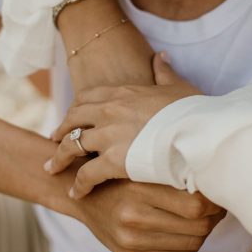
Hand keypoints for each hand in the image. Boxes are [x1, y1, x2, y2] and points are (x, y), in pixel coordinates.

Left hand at [47, 53, 200, 197]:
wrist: (200, 131)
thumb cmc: (194, 111)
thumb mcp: (177, 86)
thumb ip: (164, 72)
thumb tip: (160, 57)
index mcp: (123, 93)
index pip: (87, 98)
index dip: (75, 109)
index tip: (71, 118)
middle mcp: (110, 111)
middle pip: (73, 119)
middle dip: (60, 130)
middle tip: (53, 140)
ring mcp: (109, 136)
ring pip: (72, 146)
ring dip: (59, 158)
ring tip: (52, 168)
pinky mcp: (113, 161)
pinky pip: (85, 174)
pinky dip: (77, 185)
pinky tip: (75, 194)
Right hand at [74, 180, 224, 251]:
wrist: (84, 198)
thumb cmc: (121, 176)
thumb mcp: (141, 167)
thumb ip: (170, 174)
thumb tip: (214, 183)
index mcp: (138, 188)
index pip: (194, 205)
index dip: (212, 201)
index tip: (215, 190)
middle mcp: (132, 216)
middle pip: (197, 226)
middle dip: (214, 217)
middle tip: (217, 205)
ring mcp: (130, 241)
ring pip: (192, 244)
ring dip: (205, 232)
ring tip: (204, 218)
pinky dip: (191, 246)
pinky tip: (187, 232)